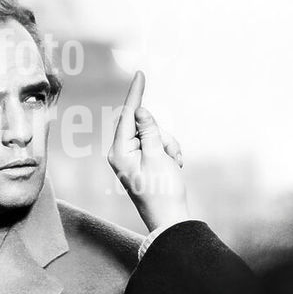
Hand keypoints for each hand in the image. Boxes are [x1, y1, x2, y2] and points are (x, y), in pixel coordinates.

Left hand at [108, 71, 189, 231]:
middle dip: (161, 136)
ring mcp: (132, 156)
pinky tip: (173, 166)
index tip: (139, 74)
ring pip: (154, 134)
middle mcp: (122, 152)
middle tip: (170, 156)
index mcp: (119, 151)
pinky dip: (168, 151)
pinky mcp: (142, 160)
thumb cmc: (162, 191)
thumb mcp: (157, 155)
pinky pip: (158, 144)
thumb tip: (139, 110)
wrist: (170, 219)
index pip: (126, 115)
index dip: (135, 94)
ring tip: (173, 165)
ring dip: (168, 145)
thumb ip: (149, 130)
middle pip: (144, 125)